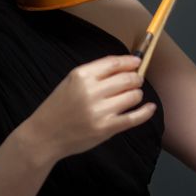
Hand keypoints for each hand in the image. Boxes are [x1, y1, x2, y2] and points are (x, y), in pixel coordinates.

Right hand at [26, 55, 155, 160]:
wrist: (44, 135)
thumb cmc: (59, 106)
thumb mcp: (71, 81)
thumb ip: (95, 73)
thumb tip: (125, 65)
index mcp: (82, 75)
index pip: (114, 63)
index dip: (129, 61)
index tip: (138, 62)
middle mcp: (91, 91)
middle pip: (127, 79)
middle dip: (136, 78)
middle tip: (137, 80)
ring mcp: (100, 111)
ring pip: (132, 96)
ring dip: (137, 94)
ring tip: (133, 95)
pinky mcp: (106, 128)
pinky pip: (134, 118)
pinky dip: (145, 112)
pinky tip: (150, 108)